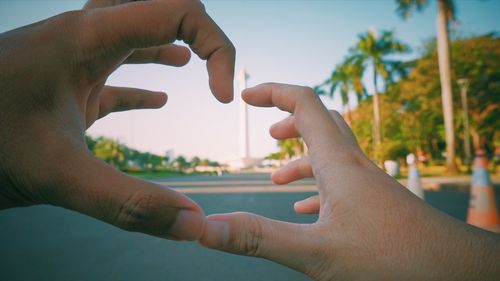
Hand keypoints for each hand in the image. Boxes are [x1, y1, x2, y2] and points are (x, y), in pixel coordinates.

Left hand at [0, 0, 234, 239]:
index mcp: (86, 37)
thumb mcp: (56, 175)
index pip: (178, 10)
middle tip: (214, 63)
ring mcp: (69, 59)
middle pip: (155, 8)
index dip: (215, 47)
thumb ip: (128, 203)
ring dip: (169, 47)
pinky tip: (160, 101)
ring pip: (133, 36)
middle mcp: (82, 37)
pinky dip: (142, 84)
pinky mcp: (60, 85)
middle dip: (195, 30)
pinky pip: (113, 73)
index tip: (220, 97)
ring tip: (194, 66)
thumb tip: (193, 225)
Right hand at [200, 84, 499, 279]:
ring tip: (276, 178)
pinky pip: (345, 183)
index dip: (271, 92)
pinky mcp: (379, 205)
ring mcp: (370, 185)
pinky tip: (309, 211)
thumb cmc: (392, 261)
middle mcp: (355, 166)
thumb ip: (258, 238)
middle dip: (289, 122)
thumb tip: (203, 228)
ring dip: (302, 160)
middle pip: (321, 123)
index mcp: (338, 164)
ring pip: (332, 156)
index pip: (304, 103)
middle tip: (267, 135)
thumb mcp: (316, 252)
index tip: (245, 98)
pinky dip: (319, 188)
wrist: (456, 272)